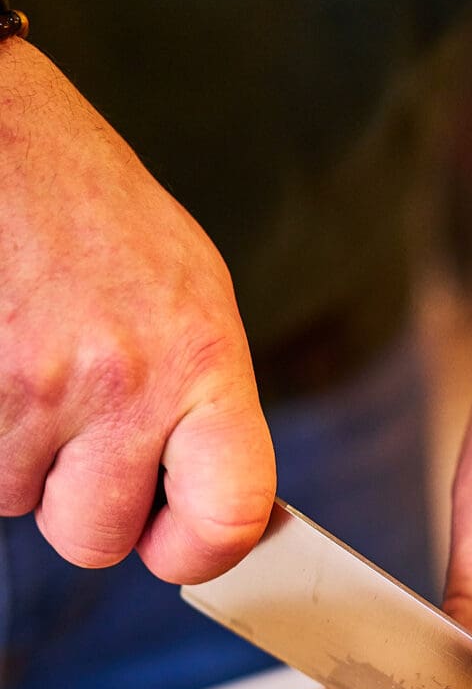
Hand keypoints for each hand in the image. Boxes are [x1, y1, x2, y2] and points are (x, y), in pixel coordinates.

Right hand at [0, 42, 273, 583]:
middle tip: (79, 438)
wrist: (1, 136)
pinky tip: (2, 361)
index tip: (179, 547)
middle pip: (98, 537)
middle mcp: (122, 382)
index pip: (231, 515)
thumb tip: (214, 511)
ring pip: (18, 501)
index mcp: (202, 359)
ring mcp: (33, 390)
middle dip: (81, 506)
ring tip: (32, 366)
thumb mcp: (190, 296)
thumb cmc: (95, 214)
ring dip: (21, 457)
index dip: (202, 552)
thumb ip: (205, 407)